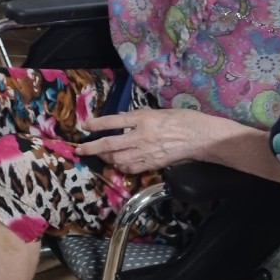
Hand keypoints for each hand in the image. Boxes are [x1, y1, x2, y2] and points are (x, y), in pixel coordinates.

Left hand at [78, 109, 215, 174]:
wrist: (200, 137)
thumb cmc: (181, 119)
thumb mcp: (157, 111)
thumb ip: (137, 116)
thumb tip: (121, 119)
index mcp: (143, 119)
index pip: (113, 122)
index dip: (96, 124)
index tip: (85, 126)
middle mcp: (141, 136)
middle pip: (110, 144)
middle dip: (92, 148)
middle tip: (80, 150)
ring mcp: (147, 152)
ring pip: (118, 159)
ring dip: (105, 158)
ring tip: (99, 155)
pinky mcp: (153, 163)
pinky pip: (131, 168)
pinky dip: (120, 166)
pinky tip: (117, 164)